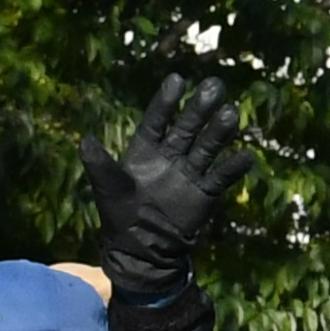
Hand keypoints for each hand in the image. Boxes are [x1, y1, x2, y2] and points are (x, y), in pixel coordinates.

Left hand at [85, 74, 243, 273]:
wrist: (144, 251)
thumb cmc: (120, 217)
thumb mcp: (108, 189)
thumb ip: (100, 165)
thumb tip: (84, 141)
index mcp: (146, 149)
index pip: (157, 120)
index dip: (166, 101)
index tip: (177, 79)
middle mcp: (171, 155)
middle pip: (188, 127)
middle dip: (200, 108)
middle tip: (214, 86)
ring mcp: (190, 172)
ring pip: (208, 146)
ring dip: (219, 131)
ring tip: (231, 113)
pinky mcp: (206, 192)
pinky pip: (221, 176)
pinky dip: (233, 167)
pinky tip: (246, 156)